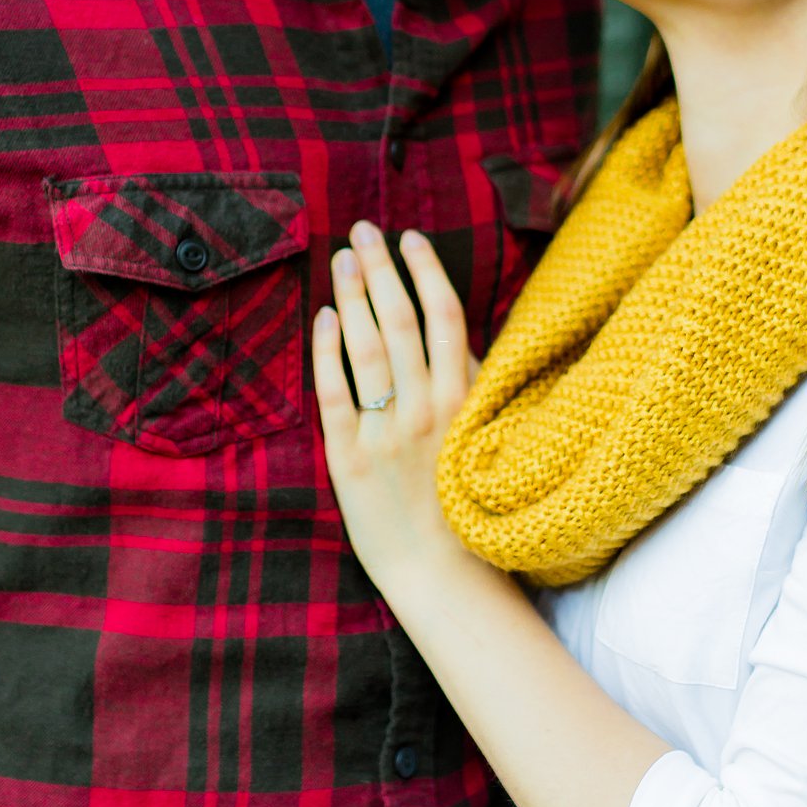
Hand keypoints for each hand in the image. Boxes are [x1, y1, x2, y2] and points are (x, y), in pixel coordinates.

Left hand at [314, 225, 484, 602]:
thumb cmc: (470, 511)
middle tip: (364, 228)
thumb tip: (458, 336)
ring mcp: (385, 434)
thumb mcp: (486, 438)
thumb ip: (472, 388)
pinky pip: (334, 394)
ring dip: (353, 296)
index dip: (426, 272)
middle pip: (401, 320)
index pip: (446, 319)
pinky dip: (326, 351)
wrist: (444, 578)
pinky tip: (321, 318)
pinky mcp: (348, 460)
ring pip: (367, 348)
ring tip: (342, 258)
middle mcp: (426, 411)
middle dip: (381, 268)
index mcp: (465, 402)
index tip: (411, 238)